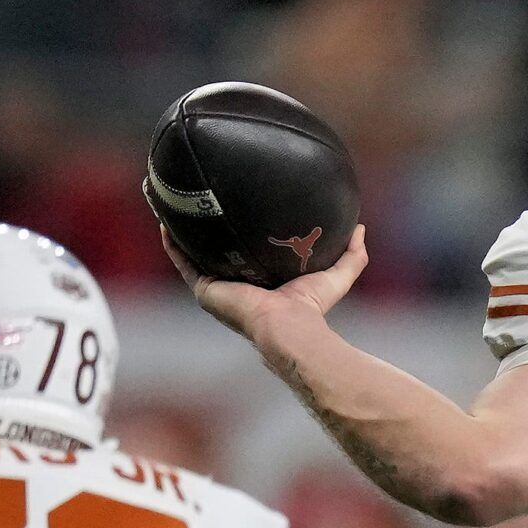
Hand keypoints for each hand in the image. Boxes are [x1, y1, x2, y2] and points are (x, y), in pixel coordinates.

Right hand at [160, 223, 367, 341]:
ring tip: (175, 203)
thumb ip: (352, 256)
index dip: (243, 235)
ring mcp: (218, 287)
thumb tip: (361, 229)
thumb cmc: (312, 308)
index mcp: (261, 282)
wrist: (288, 326)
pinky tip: (165, 220)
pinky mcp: (205, 290)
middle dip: (207, 230)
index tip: (240, 209)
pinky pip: (183, 262)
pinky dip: (173, 243)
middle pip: (216, 252)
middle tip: (202, 201)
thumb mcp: (337, 276)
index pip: (249, 254)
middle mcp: (236, 284)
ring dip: (182, 232)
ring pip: (194, 254)